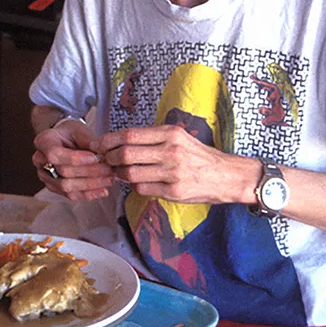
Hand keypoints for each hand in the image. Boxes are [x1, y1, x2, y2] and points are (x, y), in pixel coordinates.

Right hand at [33, 119, 114, 200]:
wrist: (64, 140)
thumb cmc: (71, 133)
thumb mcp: (79, 129)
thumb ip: (88, 140)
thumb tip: (101, 152)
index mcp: (44, 142)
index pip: (55, 154)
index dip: (76, 158)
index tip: (96, 157)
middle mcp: (40, 160)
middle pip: (63, 172)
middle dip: (89, 172)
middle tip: (108, 169)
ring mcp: (45, 176)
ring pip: (66, 187)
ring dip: (90, 185)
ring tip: (108, 179)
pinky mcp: (54, 188)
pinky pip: (70, 195)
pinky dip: (88, 194)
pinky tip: (103, 190)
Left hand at [92, 125, 256, 205]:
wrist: (227, 176)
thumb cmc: (200, 156)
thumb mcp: (180, 138)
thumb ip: (154, 138)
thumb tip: (122, 142)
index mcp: (171, 134)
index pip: (130, 135)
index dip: (109, 140)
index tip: (98, 144)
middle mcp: (171, 151)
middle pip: (126, 154)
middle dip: (109, 158)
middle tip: (105, 160)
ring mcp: (172, 173)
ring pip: (131, 174)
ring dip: (120, 174)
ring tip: (120, 172)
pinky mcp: (174, 192)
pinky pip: (143, 189)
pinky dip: (134, 186)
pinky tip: (138, 183)